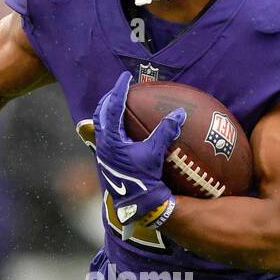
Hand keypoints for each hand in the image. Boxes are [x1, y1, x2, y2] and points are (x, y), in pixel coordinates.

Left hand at [92, 71, 184, 234]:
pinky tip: (123, 127)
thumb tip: (179, 112)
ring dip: (108, 111)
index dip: (119, 90)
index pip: (113, 107)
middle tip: (120, 87)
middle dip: (110, 97)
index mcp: (111, 139)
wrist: (137, 203)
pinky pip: (106, 135)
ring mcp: (103, 152)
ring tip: (118, 102)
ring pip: (100, 124)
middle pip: (101, 113)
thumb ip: (166, 131)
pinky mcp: (107, 159)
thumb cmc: (145, 179)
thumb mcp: (155, 153)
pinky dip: (112, 124)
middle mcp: (103, 144)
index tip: (126, 77)